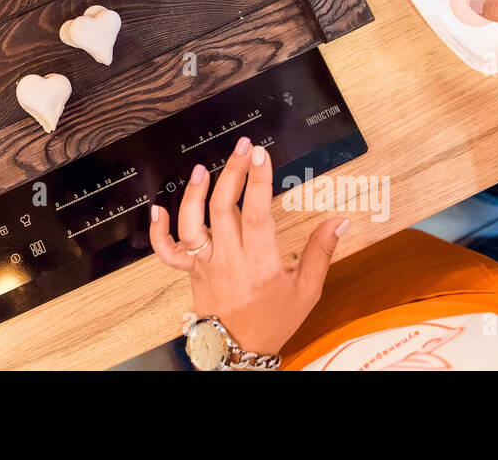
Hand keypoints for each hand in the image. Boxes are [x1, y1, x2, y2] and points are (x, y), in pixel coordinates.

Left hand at [149, 136, 347, 355]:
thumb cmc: (274, 320)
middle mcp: (229, 260)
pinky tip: (157, 209)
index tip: (261, 155)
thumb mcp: (307, 290)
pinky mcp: (190, 271)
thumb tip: (340, 222)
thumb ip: (321, 252)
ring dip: (195, 194)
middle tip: (244, 148)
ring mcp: (205, 264)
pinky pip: (168, 252)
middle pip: (225, 209)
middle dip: (233, 172)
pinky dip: (158, 231)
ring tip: (205, 169)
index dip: (258, 181)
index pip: (257, 214)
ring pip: (192, 224)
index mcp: (261, 264)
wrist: (240, 350)